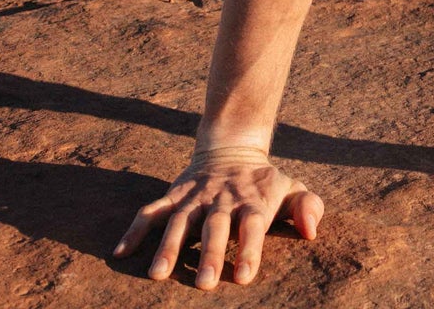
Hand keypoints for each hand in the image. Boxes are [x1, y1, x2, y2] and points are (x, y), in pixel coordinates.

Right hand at [114, 147, 323, 289]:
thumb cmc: (265, 184)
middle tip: (204, 285)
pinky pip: (152, 210)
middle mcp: (223, 199)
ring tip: (157, 275)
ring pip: (180, 221)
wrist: (233, 148)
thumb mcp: (291, 189)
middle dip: (210, 254)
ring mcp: (196, 196)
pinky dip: (135, 229)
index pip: (252, 226)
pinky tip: (121, 252)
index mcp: (253, 201)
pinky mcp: (175, 194)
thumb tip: (312, 231)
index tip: (244, 277)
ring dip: (169, 247)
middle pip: (216, 227)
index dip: (249, 250)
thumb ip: (307, 207)